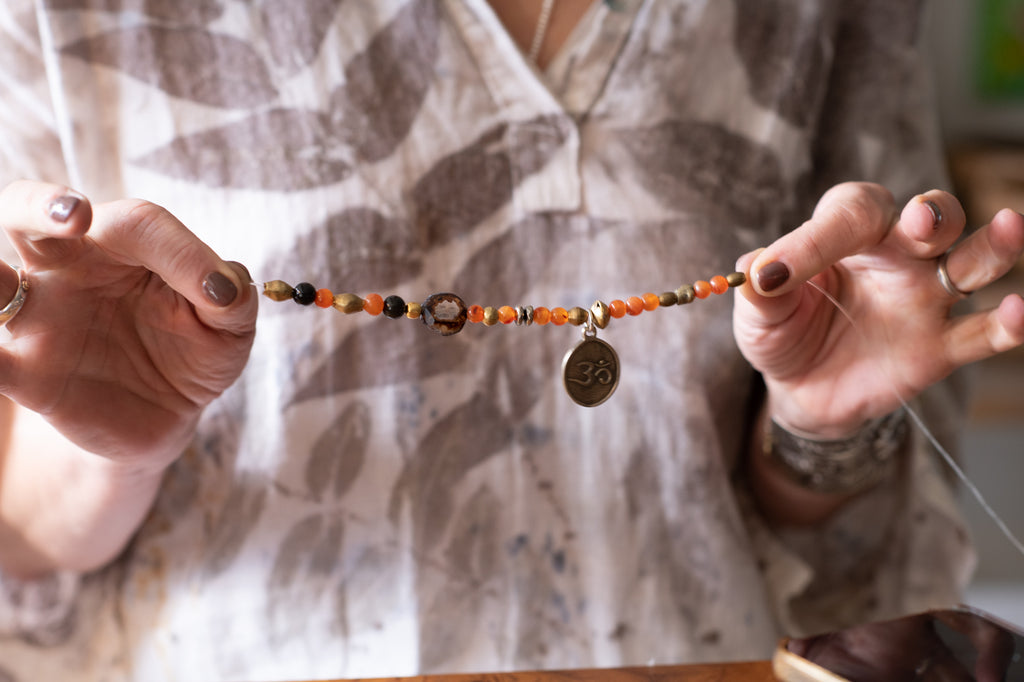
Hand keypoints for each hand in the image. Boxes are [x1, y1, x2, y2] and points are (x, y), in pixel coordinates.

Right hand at [0, 180, 256, 471]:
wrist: (170, 415)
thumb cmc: (196, 353)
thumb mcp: (229, 328)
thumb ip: (232, 297)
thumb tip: (225, 285)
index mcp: (120, 247)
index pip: (135, 224)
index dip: (179, 249)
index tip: (218, 291)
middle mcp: (68, 270)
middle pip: (30, 213)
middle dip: (43, 204)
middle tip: (75, 215)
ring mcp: (40, 320)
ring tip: (1, 274)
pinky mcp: (28, 376)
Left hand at [734, 182, 1023, 437]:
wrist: (801, 390)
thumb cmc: (781, 331)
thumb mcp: (758, 313)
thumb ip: (759, 290)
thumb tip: (755, 272)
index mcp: (847, 234)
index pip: (847, 217)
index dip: (813, 239)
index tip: (773, 274)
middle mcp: (897, 256)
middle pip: (931, 219)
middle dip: (931, 215)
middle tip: (921, 221)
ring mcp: (926, 298)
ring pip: (972, 262)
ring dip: (993, 246)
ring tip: (1009, 226)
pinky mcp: (940, 346)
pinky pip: (982, 333)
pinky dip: (1007, 324)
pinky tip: (1018, 312)